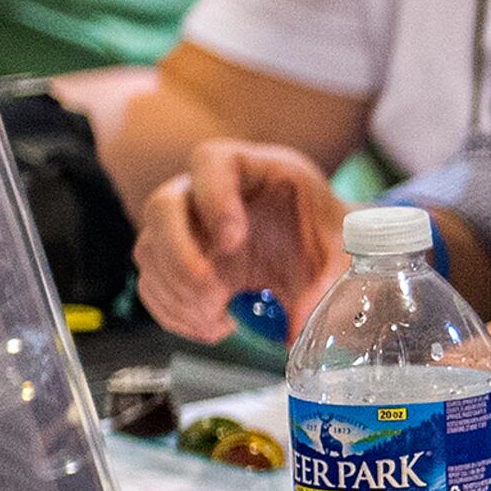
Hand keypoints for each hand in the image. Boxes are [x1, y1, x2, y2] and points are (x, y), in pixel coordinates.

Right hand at [135, 141, 347, 342]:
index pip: (211, 161)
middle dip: (180, 257)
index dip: (214, 198)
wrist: (315, 248)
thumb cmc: (324, 234)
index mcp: (251, 168)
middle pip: (163, 206)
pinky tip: (212, 327)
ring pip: (150, 251)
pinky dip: (174, 313)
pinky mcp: (173, 260)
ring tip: (221, 320)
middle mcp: (204, 190)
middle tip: (213, 295)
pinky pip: (151, 284)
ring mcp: (183, 225)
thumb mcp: (340, 250)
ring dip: (178, 295)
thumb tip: (296, 328)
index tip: (234, 241)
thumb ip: (327, 283)